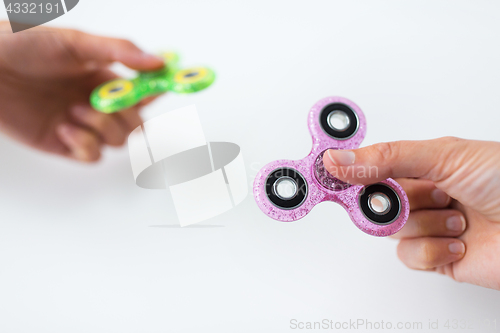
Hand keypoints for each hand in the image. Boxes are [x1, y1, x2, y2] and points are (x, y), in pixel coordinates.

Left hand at [0, 22, 163, 161]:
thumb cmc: (25, 47)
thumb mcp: (75, 42)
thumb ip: (119, 51)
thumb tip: (158, 61)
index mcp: (107, 77)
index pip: (146, 90)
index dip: (160, 91)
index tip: (171, 87)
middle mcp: (100, 102)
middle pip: (137, 123)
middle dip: (128, 117)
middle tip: (106, 104)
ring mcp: (85, 124)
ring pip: (119, 141)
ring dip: (102, 127)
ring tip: (74, 110)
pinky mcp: (67, 144)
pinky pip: (93, 156)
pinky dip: (85, 145)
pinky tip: (64, 129)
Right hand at [323, 137, 499, 289]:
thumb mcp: (444, 155)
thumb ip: (387, 157)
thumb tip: (340, 158)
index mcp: (421, 164)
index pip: (370, 165)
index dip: (348, 170)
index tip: (326, 170)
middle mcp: (423, 194)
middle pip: (375, 202)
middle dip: (395, 201)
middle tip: (411, 195)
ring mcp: (430, 226)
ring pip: (392, 231)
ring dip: (425, 224)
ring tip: (455, 215)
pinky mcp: (437, 258)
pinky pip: (409, 256)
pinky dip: (433, 251)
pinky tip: (458, 240)